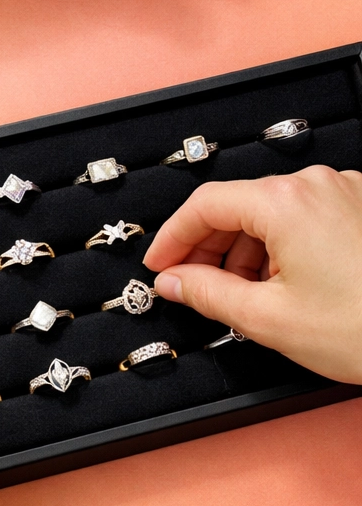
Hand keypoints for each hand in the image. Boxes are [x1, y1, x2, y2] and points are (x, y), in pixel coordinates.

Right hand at [144, 166, 361, 382]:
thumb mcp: (270, 319)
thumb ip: (208, 294)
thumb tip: (175, 282)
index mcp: (285, 202)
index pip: (204, 204)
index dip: (173, 237)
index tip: (161, 264)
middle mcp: (315, 186)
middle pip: (238, 206)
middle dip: (209, 247)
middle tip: (193, 284)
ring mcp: (345, 194)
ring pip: (271, 214)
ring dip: (246, 251)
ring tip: (243, 296)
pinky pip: (304, 219)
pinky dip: (281, 248)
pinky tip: (282, 286)